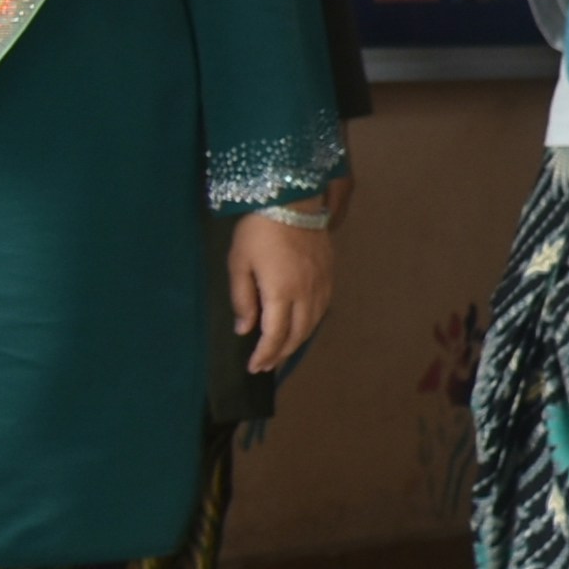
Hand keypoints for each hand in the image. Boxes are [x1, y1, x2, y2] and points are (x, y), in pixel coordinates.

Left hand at [228, 212, 329, 372]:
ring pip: (313, 324)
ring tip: (282, 350)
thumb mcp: (238, 263)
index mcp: (281, 292)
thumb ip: (242, 299)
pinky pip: (323, 308)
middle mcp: (306, 293)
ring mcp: (321, 284)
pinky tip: (301, 326)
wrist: (292, 201)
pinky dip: (311, 324)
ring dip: (297, 342)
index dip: (265, 355)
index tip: (253, 367)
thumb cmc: (258, 231)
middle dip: (280, 353)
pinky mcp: (329, 275)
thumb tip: (245, 329)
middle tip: (265, 364)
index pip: (274, 335)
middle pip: (297, 334)